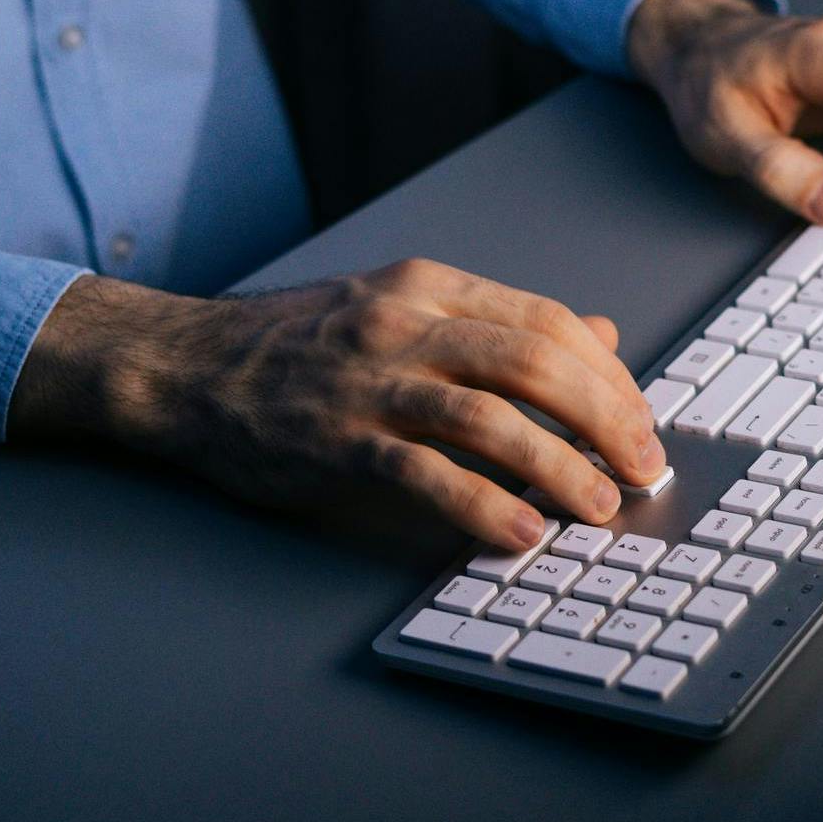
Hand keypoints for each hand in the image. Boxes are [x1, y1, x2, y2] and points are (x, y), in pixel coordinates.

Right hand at [8, 260, 662, 549]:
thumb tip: (599, 334)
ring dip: (559, 466)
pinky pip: (424, 474)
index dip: (608, 375)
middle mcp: (405, 324)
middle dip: (605, 419)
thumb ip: (496, 323)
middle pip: (535, 363)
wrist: (181, 366)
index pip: (546, 322)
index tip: (639, 420)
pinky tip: (521, 533)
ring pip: (490, 417)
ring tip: (598, 506)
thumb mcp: (399, 306)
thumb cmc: (294, 344)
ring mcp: (368, 382)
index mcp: (429, 287)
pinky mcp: (335, 441)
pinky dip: (483, 506)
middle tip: (641, 466)